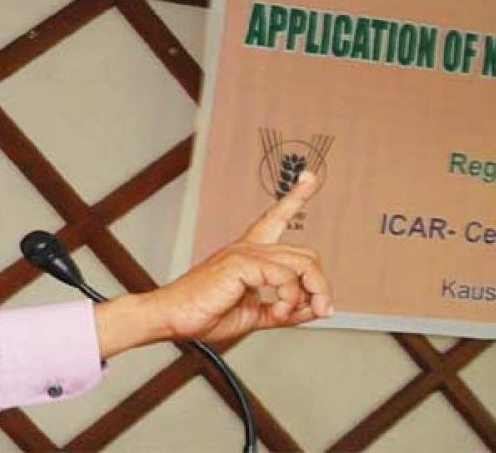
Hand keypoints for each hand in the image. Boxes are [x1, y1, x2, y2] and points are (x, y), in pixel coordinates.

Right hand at [94, 172, 331, 357]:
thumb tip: (314, 308)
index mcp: (249, 255)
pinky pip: (285, 278)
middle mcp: (249, 248)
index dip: (294, 198)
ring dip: (311, 294)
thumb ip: (284, 309)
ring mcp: (245, 253)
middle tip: (322, 309)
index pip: (276, 218)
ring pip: (302, 265)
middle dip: (321, 283)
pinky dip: (289, 299)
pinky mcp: (241, 263)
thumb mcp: (255, 314)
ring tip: (295, 314)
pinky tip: (278, 312)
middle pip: (306, 254)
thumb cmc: (205, 313)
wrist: (174, 317)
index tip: (309, 178)